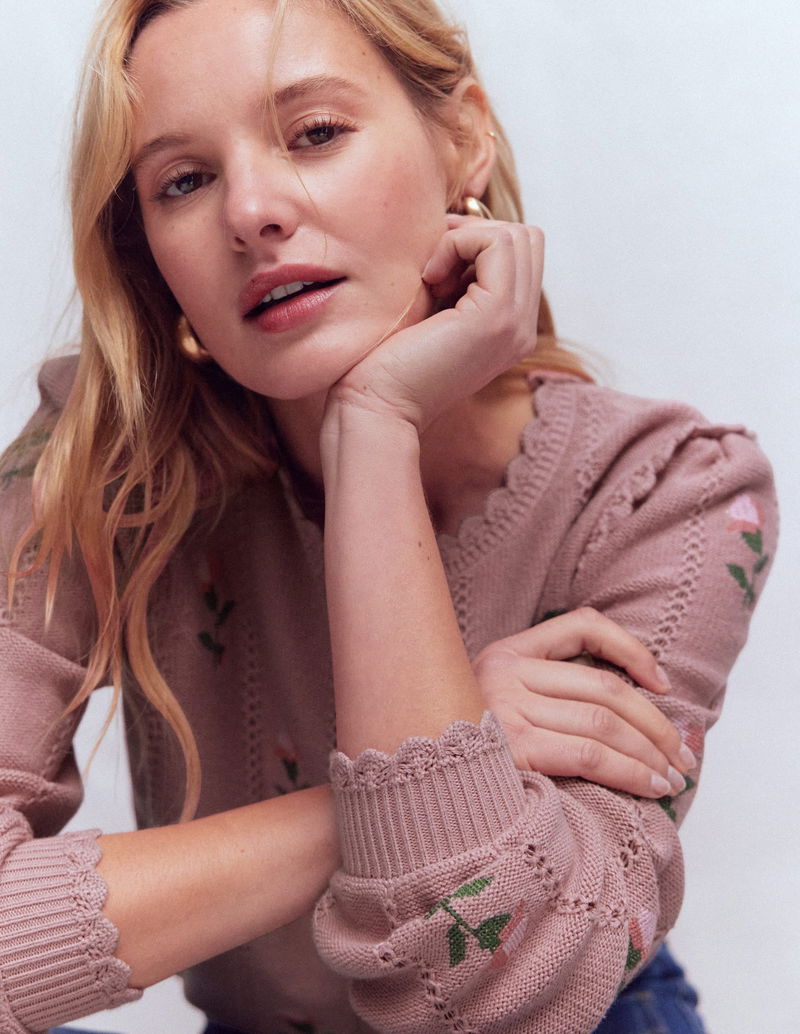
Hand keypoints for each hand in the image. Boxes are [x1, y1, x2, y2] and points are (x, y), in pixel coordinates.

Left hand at [326, 216, 542, 432]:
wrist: (376, 406)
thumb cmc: (386, 362)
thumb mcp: (431, 308)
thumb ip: (455, 276)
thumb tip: (459, 221)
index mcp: (510, 328)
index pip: (520, 254)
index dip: (475, 243)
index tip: (433, 270)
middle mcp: (523, 327)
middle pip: (526, 239)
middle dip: (476, 235)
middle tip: (433, 267)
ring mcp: (516, 324)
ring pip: (517, 236)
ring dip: (465, 240)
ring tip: (431, 276)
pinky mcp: (497, 316)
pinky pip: (496, 243)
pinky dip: (457, 244)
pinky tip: (428, 279)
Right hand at [473, 608, 697, 797]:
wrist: (409, 785)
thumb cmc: (460, 751)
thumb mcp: (493, 702)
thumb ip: (542, 694)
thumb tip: (627, 711)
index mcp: (505, 651)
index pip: (582, 624)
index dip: (632, 650)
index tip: (662, 685)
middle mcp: (505, 671)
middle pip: (606, 687)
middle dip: (657, 724)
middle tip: (685, 755)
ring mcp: (506, 708)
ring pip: (605, 722)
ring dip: (651, 753)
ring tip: (674, 778)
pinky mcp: (511, 749)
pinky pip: (589, 755)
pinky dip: (630, 771)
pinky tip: (650, 787)